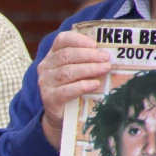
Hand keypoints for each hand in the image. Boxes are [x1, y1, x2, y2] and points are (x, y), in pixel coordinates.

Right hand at [37, 31, 109, 149]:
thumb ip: (86, 59)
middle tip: (106, 58)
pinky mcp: (49, 99)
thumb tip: (109, 51)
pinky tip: (94, 84)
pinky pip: (65, 91)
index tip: (95, 44)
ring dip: (88, 69)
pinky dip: (82, 86)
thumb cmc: (72, 88)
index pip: (62, 40)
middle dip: (89, 55)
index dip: (78, 39)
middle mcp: (46, 68)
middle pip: (66, 56)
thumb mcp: (76, 70)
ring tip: (105, 68)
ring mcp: (45, 83)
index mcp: (52, 56)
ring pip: (66, 72)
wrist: (60, 116)